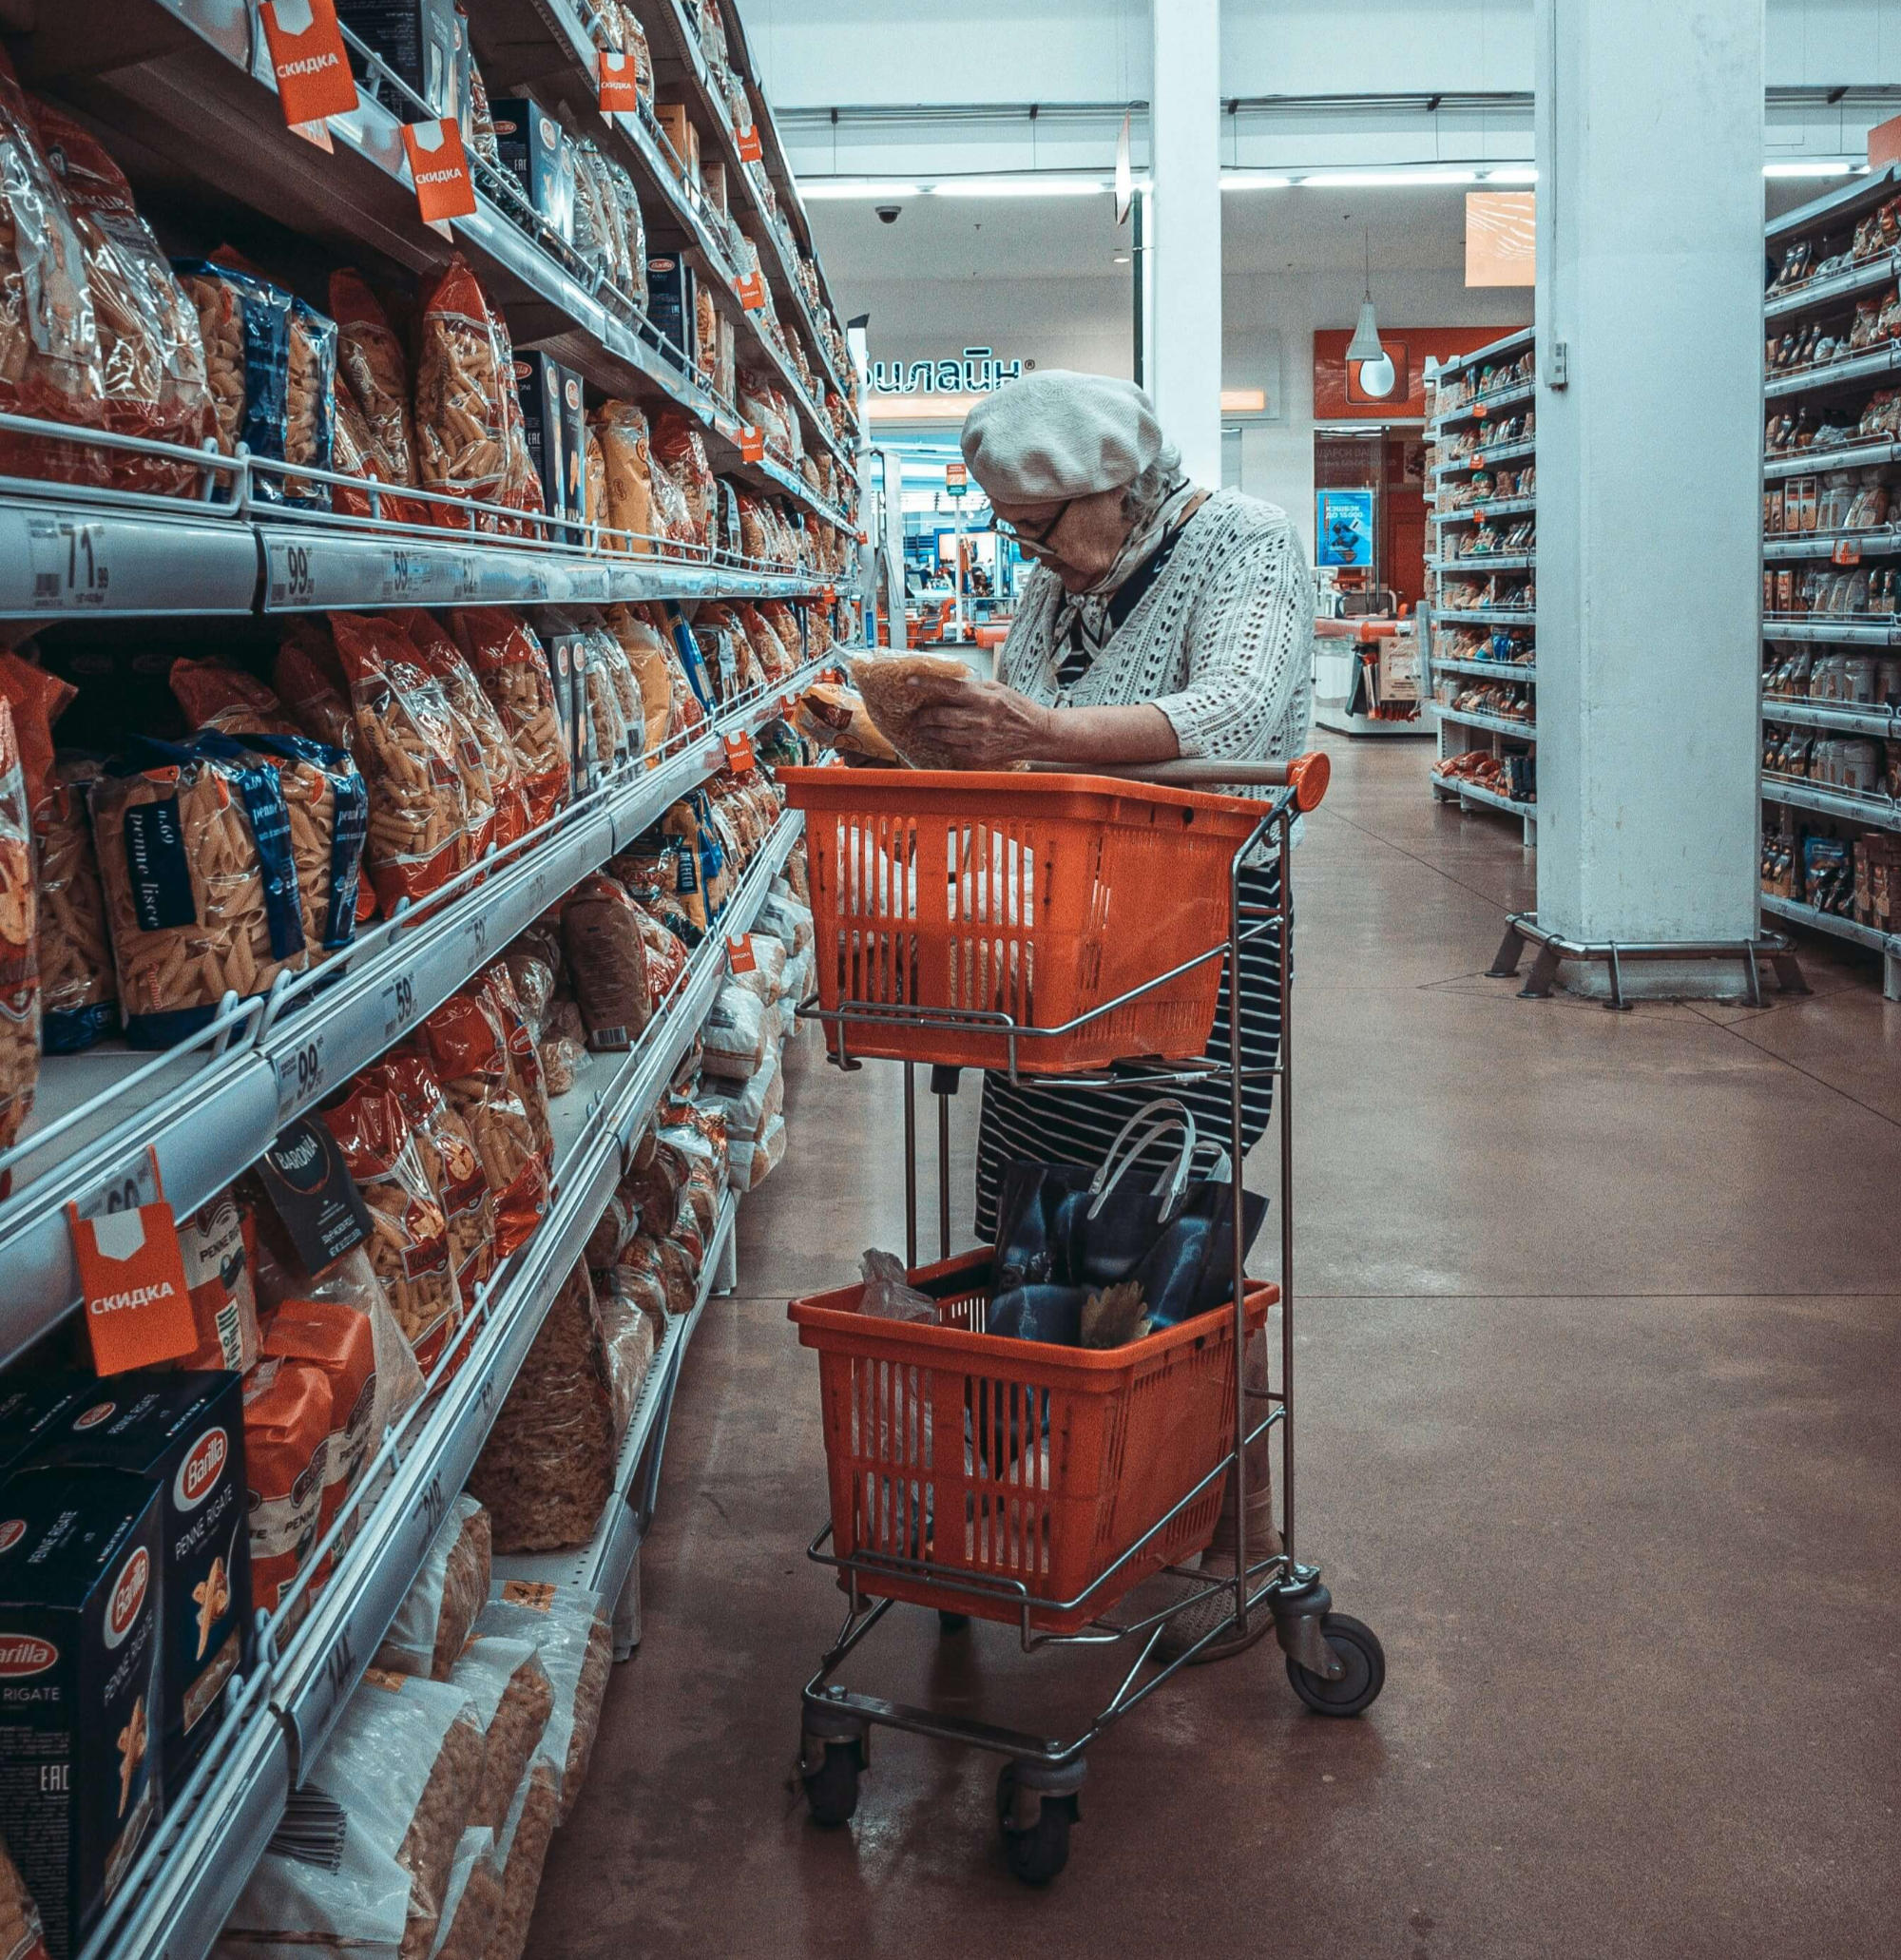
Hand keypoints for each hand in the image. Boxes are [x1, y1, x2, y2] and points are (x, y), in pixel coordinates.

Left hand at [905, 673, 1058, 768]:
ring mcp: (979, 740)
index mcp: (986, 699)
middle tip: (917, 715)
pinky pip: (952, 750)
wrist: (1038, 734)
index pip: (950, 688)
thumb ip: (974, 687)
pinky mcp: (979, 756)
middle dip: (923, 715)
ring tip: (923, 727)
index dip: (928, 684)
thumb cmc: (1019, 709)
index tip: (910, 681)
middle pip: (940, 716)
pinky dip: (942, 745)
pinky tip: (938, 740)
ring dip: (928, 731)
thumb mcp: (999, 689)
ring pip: (942, 735)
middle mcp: (981, 719)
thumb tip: (949, 684)